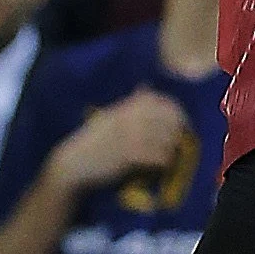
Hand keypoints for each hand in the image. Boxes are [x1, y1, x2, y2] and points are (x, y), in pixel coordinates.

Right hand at [50, 90, 190, 191]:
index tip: (181, 125)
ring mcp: (131, 135)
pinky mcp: (129, 155)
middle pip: (171, 119)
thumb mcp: (110, 115)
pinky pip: (159, 156)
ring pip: (169, 139)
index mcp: (128, 106)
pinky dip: (164, 162)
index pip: (165, 102)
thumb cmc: (93, 140)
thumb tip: (146, 87)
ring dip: (173, 149)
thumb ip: (130, 103)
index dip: (178, 113)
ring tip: (170, 156)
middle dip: (179, 132)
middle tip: (179, 144)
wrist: (74, 162)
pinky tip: (160, 166)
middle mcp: (131, 117)